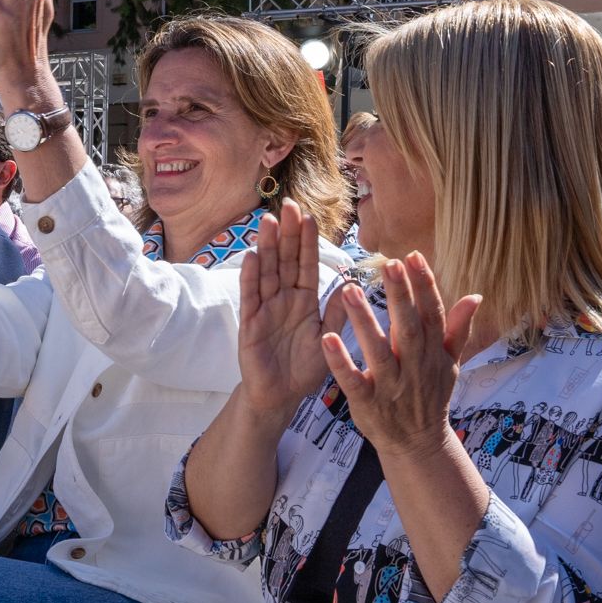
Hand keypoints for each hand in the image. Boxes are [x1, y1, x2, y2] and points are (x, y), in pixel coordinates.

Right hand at [236, 199, 331, 416]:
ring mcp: (265, 309)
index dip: (308, 241)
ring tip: (269, 221)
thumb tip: (351, 285)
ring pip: (267, 272)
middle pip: (286, 260)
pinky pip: (251, 297)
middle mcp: (284, 299)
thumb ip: (336, 314)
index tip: (310, 216)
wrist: (279, 397)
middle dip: (288, 234)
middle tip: (290, 205)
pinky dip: (251, 278)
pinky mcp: (250, 324)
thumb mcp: (327, 341)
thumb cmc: (303, 370)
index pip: (307, 264)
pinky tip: (253, 257)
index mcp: (305, 300)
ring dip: (268, 247)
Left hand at [322, 253, 481, 461]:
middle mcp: (414, 367)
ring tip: (349, 291)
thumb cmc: (430, 397)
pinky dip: (340, 362)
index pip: (432, 314)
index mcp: (433, 353)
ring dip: (364, 321)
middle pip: (408, 327)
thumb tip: (476, 296)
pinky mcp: (368, 403)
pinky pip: (353, 380)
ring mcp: (391, 385)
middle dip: (400, 296)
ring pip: (378, 350)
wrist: (418, 444)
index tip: (413, 257)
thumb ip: (458, 329)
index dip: (425, 286)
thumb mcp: (450, 364)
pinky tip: (326, 339)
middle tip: (389, 264)